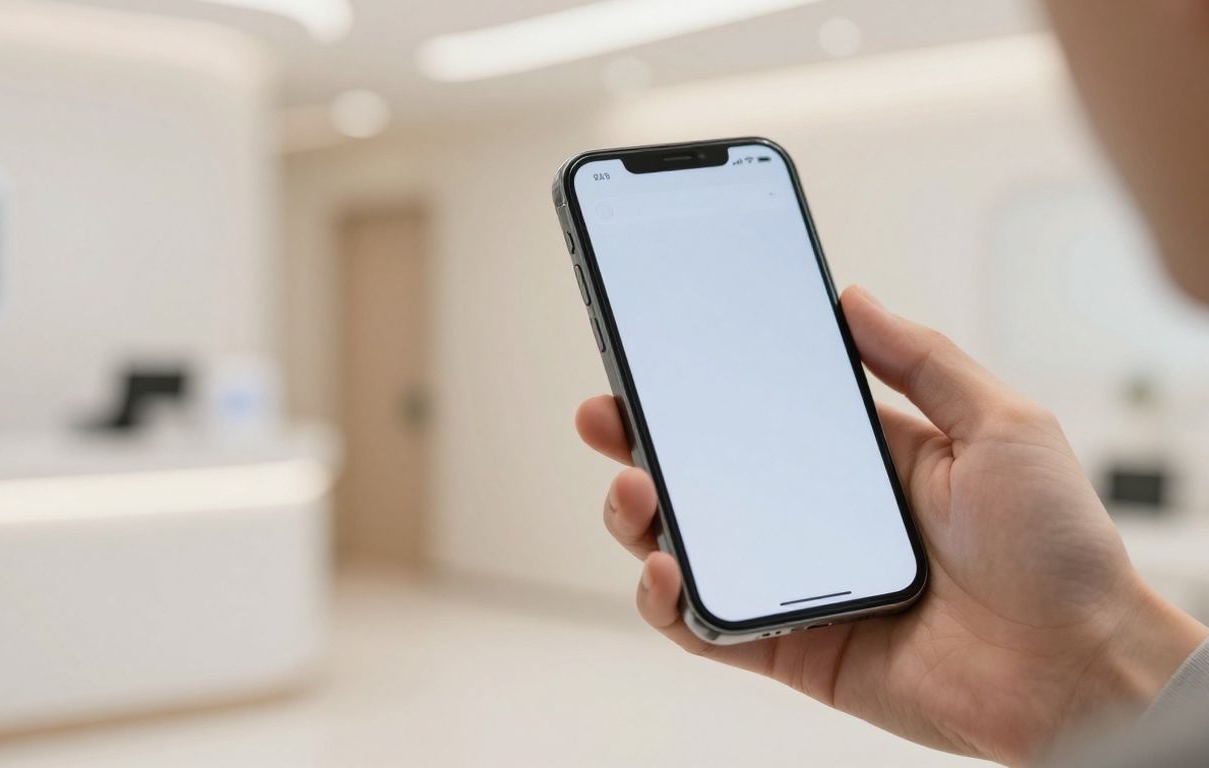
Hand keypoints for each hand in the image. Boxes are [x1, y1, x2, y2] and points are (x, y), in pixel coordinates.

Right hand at [576, 286, 1207, 764]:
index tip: (654, 355)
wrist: (1079, 669)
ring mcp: (796, 582)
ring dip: (642, 518)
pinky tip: (667, 570)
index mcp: (861, 460)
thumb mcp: (1002, 422)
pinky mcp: (789, 647)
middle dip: (642, 444)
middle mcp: (818, 518)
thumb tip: (854, 298)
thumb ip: (922, 358)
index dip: (701, 387)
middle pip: (705, 476)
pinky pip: (706, 626)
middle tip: (607, 415)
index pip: (758, 413)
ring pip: (688, 545)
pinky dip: (667, 602)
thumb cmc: (1059, 549)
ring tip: (640, 493)